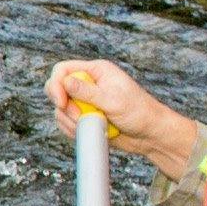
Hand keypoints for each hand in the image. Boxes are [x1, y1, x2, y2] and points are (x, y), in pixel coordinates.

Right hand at [48, 58, 206, 196]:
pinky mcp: (85, 118)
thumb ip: (87, 91)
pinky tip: (92, 131)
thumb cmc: (139, 113)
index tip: (61, 102)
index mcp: (96, 71)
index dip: (56, 85)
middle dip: (64, 106)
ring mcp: (85, 103)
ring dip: (72, 121)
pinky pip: (67, 124)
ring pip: (61, 110)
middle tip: (79, 117)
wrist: (150, 135)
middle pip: (57, 90)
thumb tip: (65, 81)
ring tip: (96, 125)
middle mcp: (88, 85)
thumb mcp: (113, 100)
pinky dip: (74, 131)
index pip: (63, 70)